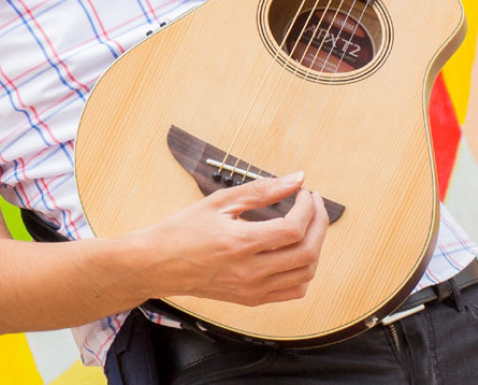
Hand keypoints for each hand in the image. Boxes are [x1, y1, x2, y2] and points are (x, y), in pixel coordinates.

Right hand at [130, 172, 326, 306]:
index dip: (307, 208)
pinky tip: (296, 252)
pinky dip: (304, 271)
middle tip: (314, 204)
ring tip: (308, 226)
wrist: (158, 264)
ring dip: (315, 247)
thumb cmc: (182, 231)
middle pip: (307, 251)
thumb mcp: (218, 202)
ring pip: (306, 273)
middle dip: (319, 224)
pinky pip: (294, 291)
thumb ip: (260, 191)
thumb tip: (295, 179)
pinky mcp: (252, 298)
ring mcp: (253, 289)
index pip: (293, 228)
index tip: (305, 193)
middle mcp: (250, 271)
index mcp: (240, 243)